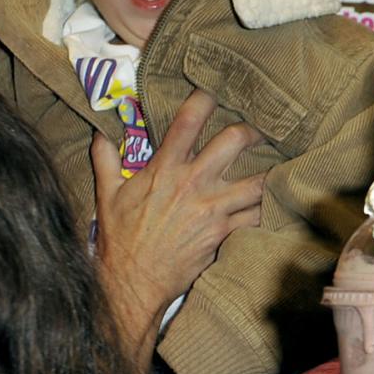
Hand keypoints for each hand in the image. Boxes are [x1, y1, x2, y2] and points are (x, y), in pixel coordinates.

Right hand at [92, 88, 266, 348]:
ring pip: (257, 182)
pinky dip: (266, 211)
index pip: (188, 121)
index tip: (213, 93)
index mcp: (164, 168)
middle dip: (250, 132)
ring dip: (267, 175)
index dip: (204, 99)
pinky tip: (271, 205)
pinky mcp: (223, 233)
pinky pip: (256, 217)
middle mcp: (193, 182)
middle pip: (234, 141)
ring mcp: (212, 208)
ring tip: (275, 170)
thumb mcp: (106, 195)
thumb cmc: (120, 238)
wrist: (133, 280)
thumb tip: (99, 133)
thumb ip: (105, 160)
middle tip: (255, 134)